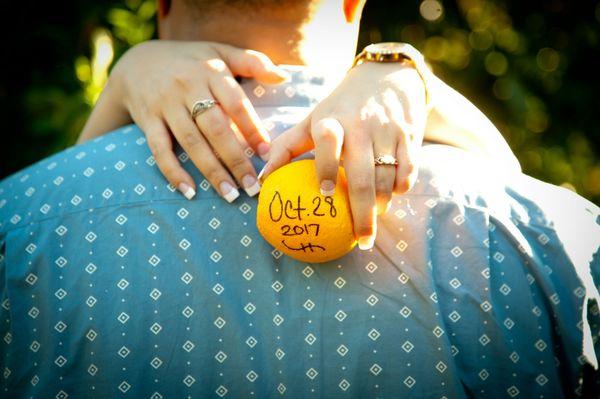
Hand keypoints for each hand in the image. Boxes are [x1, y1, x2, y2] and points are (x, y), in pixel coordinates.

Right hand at [108, 40, 288, 200]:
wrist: (138, 62)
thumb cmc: (191, 62)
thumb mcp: (220, 52)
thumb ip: (252, 62)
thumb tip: (284, 76)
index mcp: (210, 72)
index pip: (236, 103)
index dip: (252, 129)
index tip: (267, 153)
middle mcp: (188, 87)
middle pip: (215, 128)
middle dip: (235, 160)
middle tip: (252, 187)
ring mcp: (165, 105)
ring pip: (191, 142)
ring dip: (211, 171)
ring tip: (230, 195)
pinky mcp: (147, 120)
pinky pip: (159, 149)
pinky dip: (173, 171)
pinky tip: (189, 191)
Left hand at [259, 62, 426, 249]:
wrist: (387, 75)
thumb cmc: (341, 106)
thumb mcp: (313, 119)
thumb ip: (287, 147)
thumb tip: (261, 181)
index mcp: (331, 120)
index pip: (328, 142)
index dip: (326, 167)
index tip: (326, 194)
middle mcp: (361, 126)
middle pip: (362, 176)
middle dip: (363, 213)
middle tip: (361, 240)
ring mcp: (387, 131)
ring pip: (387, 178)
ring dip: (382, 205)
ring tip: (372, 223)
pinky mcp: (410, 135)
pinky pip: (408, 170)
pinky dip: (401, 187)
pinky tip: (392, 197)